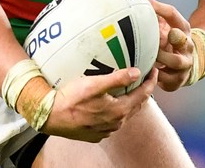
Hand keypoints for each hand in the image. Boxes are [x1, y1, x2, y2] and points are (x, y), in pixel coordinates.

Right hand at [41, 67, 158, 142]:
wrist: (50, 116)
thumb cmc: (70, 99)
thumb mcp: (94, 84)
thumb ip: (117, 78)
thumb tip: (137, 72)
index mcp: (119, 111)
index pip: (143, 95)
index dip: (151, 82)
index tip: (154, 71)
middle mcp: (115, 123)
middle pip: (136, 106)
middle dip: (143, 91)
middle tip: (144, 78)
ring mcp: (106, 131)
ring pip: (125, 115)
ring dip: (130, 102)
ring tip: (129, 89)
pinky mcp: (96, 134)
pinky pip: (112, 122)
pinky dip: (116, 111)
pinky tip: (111, 104)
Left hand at [150, 0, 194, 90]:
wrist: (187, 66)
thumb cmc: (170, 44)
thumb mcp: (166, 28)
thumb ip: (154, 17)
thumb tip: (133, 1)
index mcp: (183, 29)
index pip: (173, 15)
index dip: (160, 8)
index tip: (146, 3)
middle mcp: (187, 46)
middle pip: (183, 40)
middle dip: (174, 37)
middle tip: (163, 34)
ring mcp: (184, 64)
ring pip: (175, 61)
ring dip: (160, 58)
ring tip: (148, 57)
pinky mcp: (177, 80)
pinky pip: (165, 79)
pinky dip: (153, 76)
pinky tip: (142, 74)